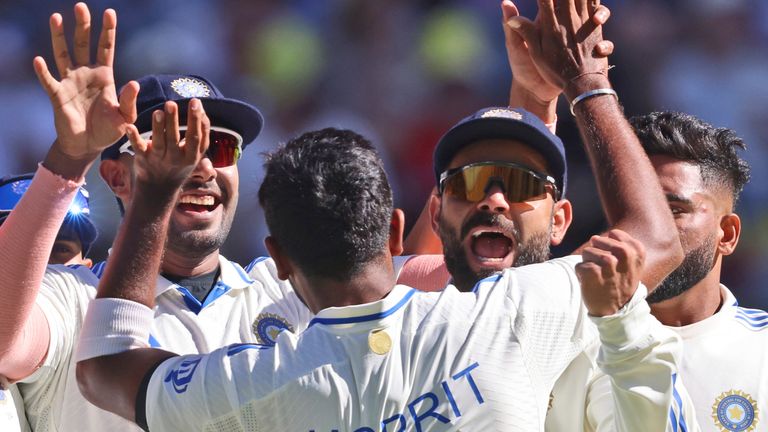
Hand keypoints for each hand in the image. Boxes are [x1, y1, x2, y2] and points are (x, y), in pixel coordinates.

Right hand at [35, 3, 136, 165]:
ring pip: (63, 55)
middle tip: (80, 6)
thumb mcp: (125, 118)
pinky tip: (39, 60)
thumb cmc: (108, 131)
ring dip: (59, 37)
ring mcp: (70, 83)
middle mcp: (85, 74)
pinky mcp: (58, 96)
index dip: (107, 31)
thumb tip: (133, 83)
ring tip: (56, 17)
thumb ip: (129, 101)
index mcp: (104, 76)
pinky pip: (49, 81)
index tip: (109, 12)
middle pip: (83, 44)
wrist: (88, 146)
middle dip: (83, 26)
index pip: (106, 48)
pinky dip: (43, 72)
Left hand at [127, 99, 209, 190]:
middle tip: (172, 103)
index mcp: (191, 156)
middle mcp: (176, 158)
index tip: (196, 102)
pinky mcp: (143, 159)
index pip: (196, 137)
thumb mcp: (194, 153)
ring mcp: (159, 159)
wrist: (159, 187)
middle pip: (176, 138)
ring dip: (158, 127)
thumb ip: (200, 134)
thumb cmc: (180, 164)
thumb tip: (202, 110)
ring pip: (159, 142)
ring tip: (158, 111)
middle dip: (175, 120)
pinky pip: (138, 147)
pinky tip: (129, 126)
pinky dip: (133, 137)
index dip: (197, 120)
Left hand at [505, 0, 612, 99]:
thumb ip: (513, 27)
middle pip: (583, 4)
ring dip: (602, 14)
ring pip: (597, 19)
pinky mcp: (586, 53)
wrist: (534, 91)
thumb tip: (505, 3)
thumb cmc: (521, 67)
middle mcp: (565, 26)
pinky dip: (605, 44)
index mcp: (548, 21)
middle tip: (593, 10)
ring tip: (598, 19)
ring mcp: (579, 39)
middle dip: (591, 3)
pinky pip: (602, 45)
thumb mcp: (515, 46)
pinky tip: (600, 49)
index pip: (559, 0)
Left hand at [576, 229, 644, 316]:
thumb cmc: (620, 283)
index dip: (608, 246)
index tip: (614, 260)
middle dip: (595, 253)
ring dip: (588, 264)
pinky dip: (581, 274)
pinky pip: (580, 265)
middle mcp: (624, 255)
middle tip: (602, 269)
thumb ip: (620, 245)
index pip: (614, 234)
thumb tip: (595, 238)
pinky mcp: (593, 273)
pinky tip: (590, 283)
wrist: (617, 310)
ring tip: (597, 276)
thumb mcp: (631, 264)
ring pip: (587, 252)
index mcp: (637, 251)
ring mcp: (608, 264)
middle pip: (598, 240)